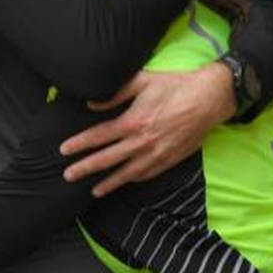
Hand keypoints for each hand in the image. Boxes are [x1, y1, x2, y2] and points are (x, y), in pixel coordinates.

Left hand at [60, 63, 235, 196]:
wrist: (209, 99)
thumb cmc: (175, 86)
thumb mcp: (142, 81)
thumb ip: (115, 93)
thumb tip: (92, 104)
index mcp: (133, 122)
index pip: (98, 137)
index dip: (79, 144)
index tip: (64, 150)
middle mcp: (142, 142)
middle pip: (106, 159)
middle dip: (85, 168)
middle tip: (68, 176)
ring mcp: (156, 154)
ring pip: (126, 174)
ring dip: (107, 183)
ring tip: (92, 191)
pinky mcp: (169, 160)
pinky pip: (145, 175)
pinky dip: (131, 180)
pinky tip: (122, 183)